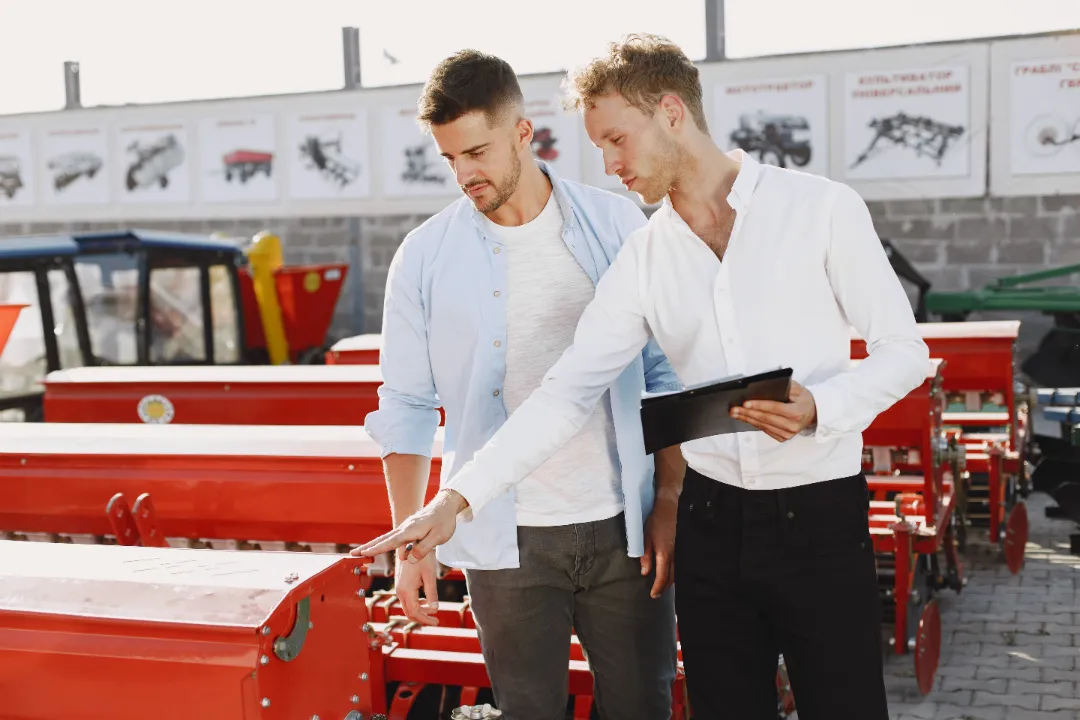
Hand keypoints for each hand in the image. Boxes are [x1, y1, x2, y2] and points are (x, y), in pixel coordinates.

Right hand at [353, 489, 467, 560]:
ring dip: (373, 544)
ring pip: (387, 538)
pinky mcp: (409, 529)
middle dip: (368, 547)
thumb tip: (408, 559)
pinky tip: (380, 547)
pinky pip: (394, 537)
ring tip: (361, 552)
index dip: (376, 549)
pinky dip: (384, 542)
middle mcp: (404, 528)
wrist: (446, 506)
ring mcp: (405, 528)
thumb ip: (423, 548)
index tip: (363, 553)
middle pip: (383, 539)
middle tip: (352, 554)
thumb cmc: (444, 521)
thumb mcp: (438, 537)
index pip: (390, 542)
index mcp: (410, 531)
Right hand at [392, 552, 440, 625]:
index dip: (426, 619)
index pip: (414, 613)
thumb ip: (432, 593)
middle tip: (436, 620)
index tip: (437, 622)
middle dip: (422, 618)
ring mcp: (398, 588)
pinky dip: (416, 604)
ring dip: (420, 611)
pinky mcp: (400, 584)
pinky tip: (426, 602)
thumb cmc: (422, 558)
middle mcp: (399, 591)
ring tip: (433, 612)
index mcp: (406, 590)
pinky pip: (407, 600)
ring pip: (408, 607)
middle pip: (409, 613)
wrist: (410, 543)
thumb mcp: (430, 575)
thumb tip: (435, 609)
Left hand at [640, 493, 676, 597]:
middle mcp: (672, 554)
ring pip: (674, 571)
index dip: (658, 587)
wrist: (667, 508)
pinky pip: (674, 564)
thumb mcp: (644, 538)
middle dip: (664, 588)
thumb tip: (645, 572)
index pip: (662, 576)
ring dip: (668, 581)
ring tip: (660, 587)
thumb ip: (645, 556)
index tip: (652, 595)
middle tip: (656, 594)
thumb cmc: (654, 521)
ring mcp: (676, 550)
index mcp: (664, 553)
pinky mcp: (675, 546)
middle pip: (671, 577)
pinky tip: (664, 572)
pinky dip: (670, 572)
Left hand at [730, 380, 815, 441]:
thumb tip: (765, 386)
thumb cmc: (803, 400)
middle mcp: (792, 426)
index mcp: (797, 412)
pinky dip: (753, 423)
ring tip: (735, 413)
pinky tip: (745, 418)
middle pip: (766, 418)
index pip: (775, 408)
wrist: (812, 413)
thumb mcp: (798, 389)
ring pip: (763, 425)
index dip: (759, 406)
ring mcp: (787, 434)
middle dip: (748, 413)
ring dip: (747, 419)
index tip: (746, 403)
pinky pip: (765, 430)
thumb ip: (784, 387)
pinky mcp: (782, 437)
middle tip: (734, 408)